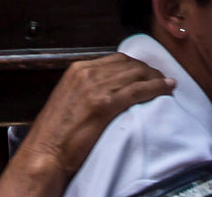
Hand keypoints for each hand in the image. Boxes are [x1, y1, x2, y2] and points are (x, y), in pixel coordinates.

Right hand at [0, 54, 173, 196]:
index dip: (135, 64)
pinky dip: (155, 88)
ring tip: (166, 83)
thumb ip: (84, 90)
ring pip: (135, 75)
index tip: (147, 72)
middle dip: (147, 69)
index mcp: (77, 70)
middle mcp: (86, 74)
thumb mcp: (68, 100)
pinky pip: (136, 91)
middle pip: (127, 64)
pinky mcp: (103, 105)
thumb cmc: (55, 134)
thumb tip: (106, 90)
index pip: (114, 59)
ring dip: (155, 77)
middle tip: (160, 77)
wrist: (44, 152)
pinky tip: (165, 89)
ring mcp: (95, 88)